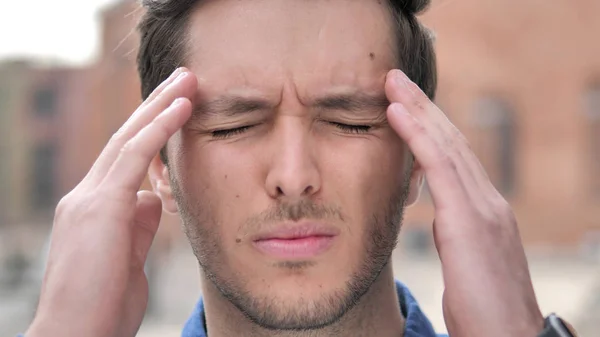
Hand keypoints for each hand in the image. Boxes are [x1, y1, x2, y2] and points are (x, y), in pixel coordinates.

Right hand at [26, 68, 196, 336]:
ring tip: (187, 80)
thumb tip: (153, 197)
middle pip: (126, 139)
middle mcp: (88, 196)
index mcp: (97, 209)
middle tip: (182, 79)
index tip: (176, 110)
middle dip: (155, 107)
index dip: (152, 131)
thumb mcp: (129, 258)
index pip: (127, 159)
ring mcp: (90, 199)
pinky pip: (133, 156)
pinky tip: (180, 106)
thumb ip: (139, 225)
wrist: (76, 336)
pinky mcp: (99, 207)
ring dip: (160, 106)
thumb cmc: (103, 306)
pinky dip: (158, 128)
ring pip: (129, 139)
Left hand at [385, 69, 543, 336]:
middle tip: (396, 80)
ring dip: (417, 110)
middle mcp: (488, 202)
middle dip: (423, 107)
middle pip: (452, 142)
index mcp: (485, 212)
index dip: (430, 128)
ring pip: (446, 145)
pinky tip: (398, 115)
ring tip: (392, 84)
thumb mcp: (468, 262)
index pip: (455, 158)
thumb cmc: (485, 311)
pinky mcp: (470, 222)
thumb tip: (441, 220)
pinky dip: (417, 136)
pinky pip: (440, 167)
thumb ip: (457, 234)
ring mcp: (483, 209)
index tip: (406, 107)